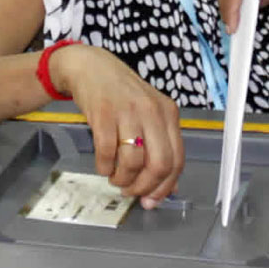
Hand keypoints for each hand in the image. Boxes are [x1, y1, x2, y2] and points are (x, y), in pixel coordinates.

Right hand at [50, 44, 183, 207]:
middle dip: (144, 187)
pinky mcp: (103, 113)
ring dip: (122, 179)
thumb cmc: (122, 95)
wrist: (91, 67)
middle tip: (131, 192)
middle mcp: (152, 112)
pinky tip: (103, 166)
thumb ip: (161, 147)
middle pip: (159, 164)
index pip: (177, 160)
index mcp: (169, 114)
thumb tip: (170, 186)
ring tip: (115, 178)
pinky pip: (107, 152)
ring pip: (133, 162)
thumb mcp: (149, 115)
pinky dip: (104, 167)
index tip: (152, 200)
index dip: (165, 187)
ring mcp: (128, 112)